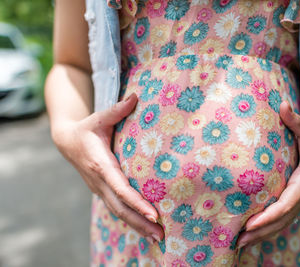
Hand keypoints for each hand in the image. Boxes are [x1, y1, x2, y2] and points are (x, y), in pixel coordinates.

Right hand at [51, 93, 163, 242]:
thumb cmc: (86, 129)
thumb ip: (117, 110)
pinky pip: (116, 209)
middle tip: (161, 235)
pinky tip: (144, 229)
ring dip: (137, 226)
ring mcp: (99, 189)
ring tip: (158, 239)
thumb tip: (136, 96)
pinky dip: (130, 221)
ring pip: (118, 212)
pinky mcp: (102, 191)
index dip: (137, 202)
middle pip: (121, 208)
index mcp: (101, 165)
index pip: (121, 189)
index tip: (154, 214)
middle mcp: (99, 182)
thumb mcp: (99, 118)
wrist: (66, 142)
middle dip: (141, 223)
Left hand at [237, 101, 299, 247]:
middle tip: (239, 240)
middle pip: (282, 219)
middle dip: (261, 230)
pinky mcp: (296, 202)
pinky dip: (267, 230)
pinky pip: (282, 220)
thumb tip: (283, 104)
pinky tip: (251, 237)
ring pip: (282, 224)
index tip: (252, 222)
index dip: (270, 214)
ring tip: (239, 244)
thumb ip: (295, 120)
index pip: (287, 202)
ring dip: (262, 235)